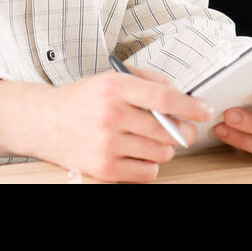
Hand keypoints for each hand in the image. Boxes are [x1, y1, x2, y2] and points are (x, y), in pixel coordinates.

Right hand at [37, 61, 211, 183]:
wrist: (46, 122)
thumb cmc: (84, 99)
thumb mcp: (114, 77)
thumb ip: (150, 82)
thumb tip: (182, 96)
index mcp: (116, 88)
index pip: (164, 99)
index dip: (190, 106)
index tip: (204, 110)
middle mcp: (111, 116)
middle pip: (167, 130)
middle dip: (183, 131)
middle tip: (183, 129)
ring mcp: (107, 145)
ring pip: (160, 153)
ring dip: (165, 148)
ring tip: (152, 139)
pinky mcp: (104, 169)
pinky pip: (146, 173)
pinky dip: (150, 165)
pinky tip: (139, 153)